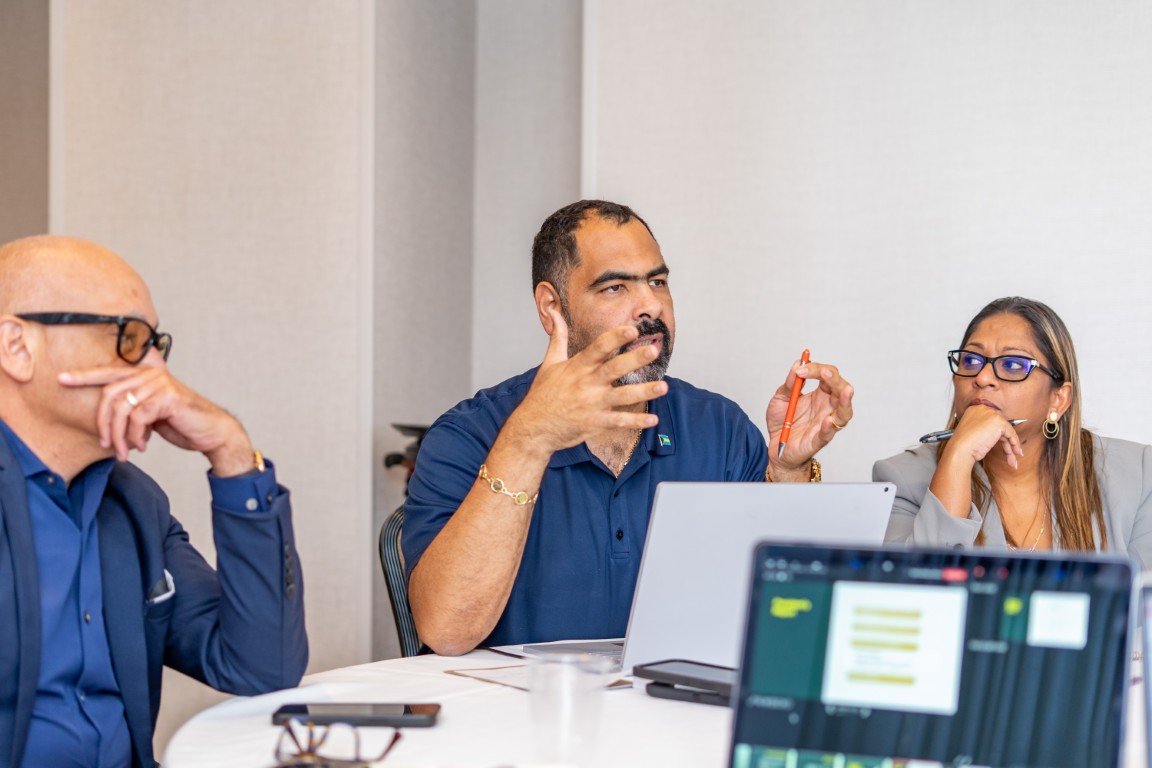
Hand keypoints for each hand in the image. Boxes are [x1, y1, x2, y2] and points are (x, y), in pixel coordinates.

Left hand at [58, 358, 255, 475]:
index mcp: (146, 375)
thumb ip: (133, 408)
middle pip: (110, 394)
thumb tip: (108, 419)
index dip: (84, 376)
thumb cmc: (183, 424)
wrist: (212, 433)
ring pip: (122, 409)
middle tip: (107, 444)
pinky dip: (136, 436)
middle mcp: (152, 374)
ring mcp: (160, 383)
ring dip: (120, 436)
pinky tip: (143, 445)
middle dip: (103, 423)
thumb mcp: (152, 414)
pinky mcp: (167, 397)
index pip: (109, 373)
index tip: (62, 379)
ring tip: (124, 451)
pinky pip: (138, 418)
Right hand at [503, 309, 666, 456]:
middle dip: (635, 359)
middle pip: (614, 368)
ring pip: (622, 396)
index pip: (599, 347)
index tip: (632, 330)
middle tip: (653, 351)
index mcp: (578, 366)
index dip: (615, 337)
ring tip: (663, 386)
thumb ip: (558, 338)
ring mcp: (592, 404)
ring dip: (644, 391)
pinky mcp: (595, 422)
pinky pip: (619, 421)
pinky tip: (654, 419)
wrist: (534, 428)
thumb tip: (555, 313)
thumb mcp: (549, 363)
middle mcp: (587, 384)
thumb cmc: (542, 394)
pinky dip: (636, 421)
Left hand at [765, 358, 853, 469]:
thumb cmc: (782, 422)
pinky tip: (828, 420)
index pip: (828, 375)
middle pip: (841, 390)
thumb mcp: (780, 398)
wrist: (776, 447)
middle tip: (824, 372)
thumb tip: (798, 364)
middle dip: (835, 379)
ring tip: (845, 391)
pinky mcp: (819, 440)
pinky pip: (828, 433)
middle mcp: (827, 407)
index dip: (816, 369)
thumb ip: (789, 383)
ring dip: (845, 401)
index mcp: (820, 394)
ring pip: (844, 412)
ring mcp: (825, 424)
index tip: (801, 369)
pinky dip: (830, 426)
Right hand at [941, 405, 1023, 470]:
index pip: (991, 421)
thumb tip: (1000, 436)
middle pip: (1000, 426)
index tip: (1003, 445)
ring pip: (1006, 431)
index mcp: (974, 410)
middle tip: (1010, 455)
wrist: (960, 449)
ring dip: (1011, 447)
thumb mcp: (973, 434)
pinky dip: (1014, 444)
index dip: (998, 435)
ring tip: (1012, 460)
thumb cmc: (963, 446)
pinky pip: (1011, 434)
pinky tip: (1014, 454)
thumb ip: (985, 430)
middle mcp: (983, 409)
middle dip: (1006, 443)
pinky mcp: (999, 422)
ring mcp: (991, 415)